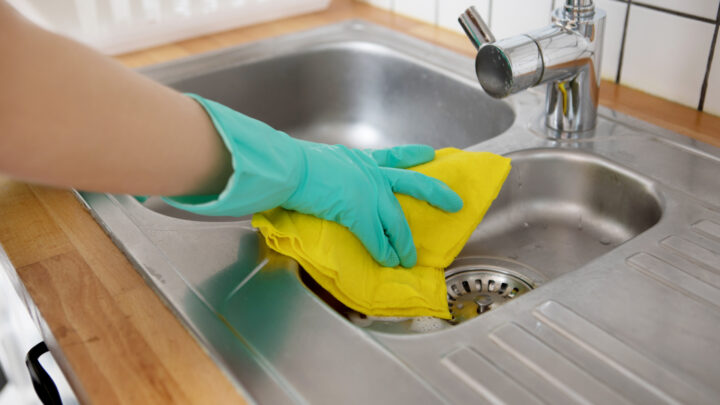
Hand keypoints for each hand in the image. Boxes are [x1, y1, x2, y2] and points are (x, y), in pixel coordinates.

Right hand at [163, 95, 461, 267]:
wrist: (284, 168)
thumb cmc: (288, 164)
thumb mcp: (313, 163)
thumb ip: (323, 175)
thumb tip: (312, 184)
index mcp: (356, 159)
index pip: (392, 156)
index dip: (413, 155)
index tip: (429, 154)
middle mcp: (367, 171)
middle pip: (411, 181)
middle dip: (436, 193)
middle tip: (455, 202)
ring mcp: (366, 191)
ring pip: (396, 219)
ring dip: (404, 241)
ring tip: (410, 257)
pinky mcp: (359, 211)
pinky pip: (377, 237)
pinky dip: (384, 251)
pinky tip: (390, 262)